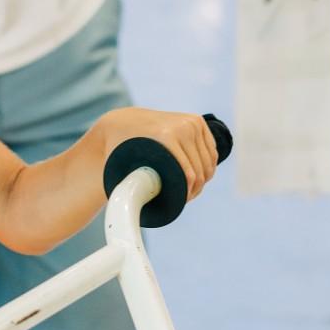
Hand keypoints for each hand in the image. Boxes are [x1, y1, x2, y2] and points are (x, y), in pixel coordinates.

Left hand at [99, 108, 218, 202]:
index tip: (180, 202)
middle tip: (185, 198)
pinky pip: (211, 150)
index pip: (189, 174)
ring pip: (208, 161)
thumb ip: (125, 186)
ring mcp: (191, 122)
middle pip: (201, 169)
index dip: (187, 194)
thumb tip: (128, 208)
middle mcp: (182, 126)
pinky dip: (209, 164)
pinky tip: (201, 175)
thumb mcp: (121, 165)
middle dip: (196, 188)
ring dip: (204, 178)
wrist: (122, 122)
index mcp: (166, 136)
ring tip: (191, 189)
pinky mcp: (197, 121)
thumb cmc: (118, 147)